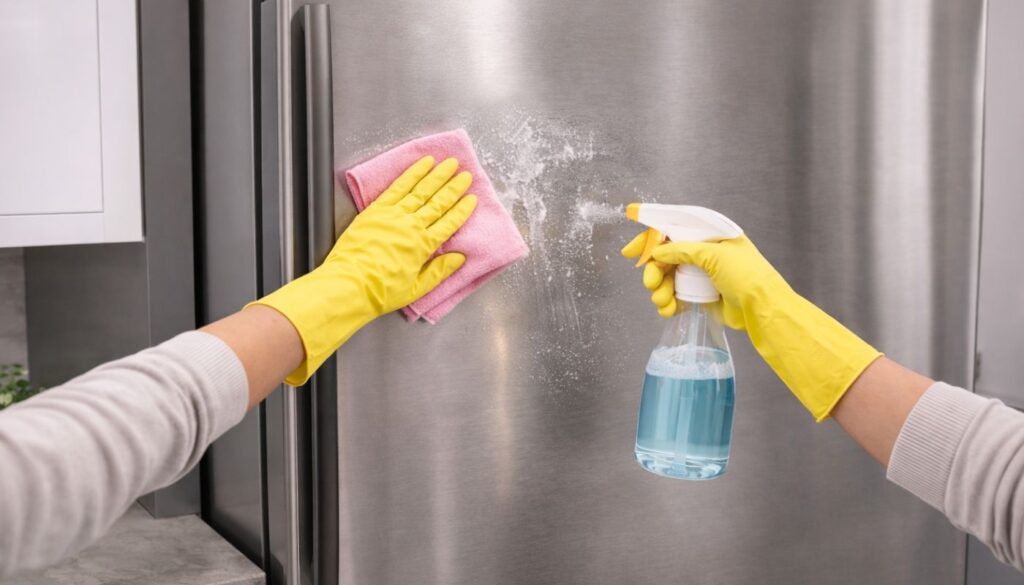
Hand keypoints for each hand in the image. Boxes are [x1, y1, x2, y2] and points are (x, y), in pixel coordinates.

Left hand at [254, 156, 476, 384]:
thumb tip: (459, 257)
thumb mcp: (416, 289)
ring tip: (450, 163)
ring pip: (421, 190)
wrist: (349, 285)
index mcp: (423, 246)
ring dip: (437, 175)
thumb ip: (439, 271)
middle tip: (466, 175)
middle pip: (438, 202)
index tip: (472, 199)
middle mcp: (412, 226)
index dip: (462, 210)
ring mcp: (394, 215)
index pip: (449, 222)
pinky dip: (412, 173)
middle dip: (454, 187)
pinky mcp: (377, 209)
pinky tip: (422, 163)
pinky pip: (398, 186)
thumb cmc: (380, 291)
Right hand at [622, 231, 793, 328]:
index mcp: (710, 236)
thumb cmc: (746, 276)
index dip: (649, 240)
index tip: (630, 252)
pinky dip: (668, 303)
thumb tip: (658, 251)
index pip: (673, 231)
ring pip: (668, 279)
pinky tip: (668, 310)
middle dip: (655, 271)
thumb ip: (683, 250)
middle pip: (666, 257)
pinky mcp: (700, 295)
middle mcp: (704, 253)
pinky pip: (676, 296)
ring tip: (662, 301)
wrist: (763, 309)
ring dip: (660, 290)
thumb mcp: (714, 255)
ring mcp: (701, 275)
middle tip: (651, 283)